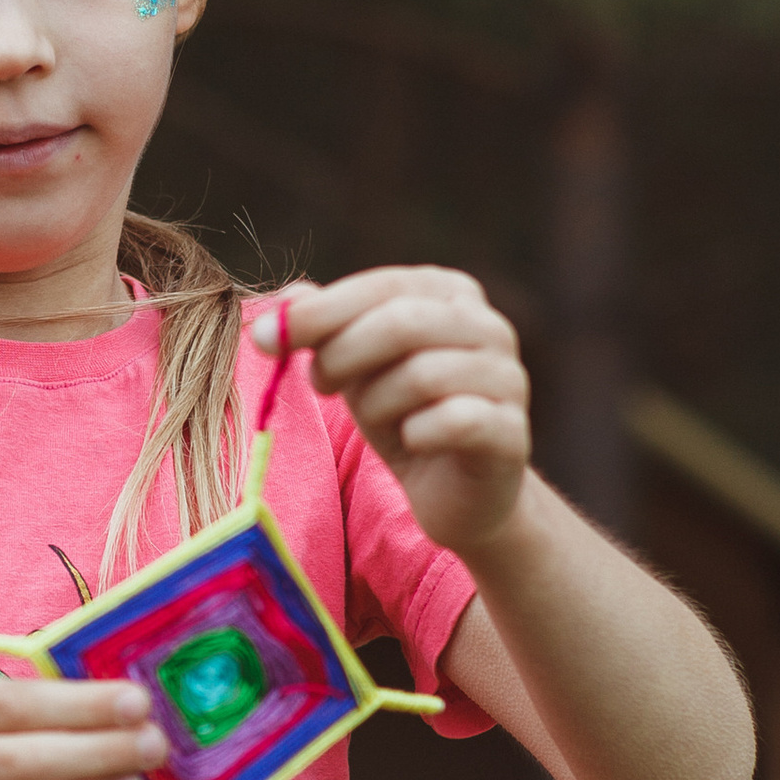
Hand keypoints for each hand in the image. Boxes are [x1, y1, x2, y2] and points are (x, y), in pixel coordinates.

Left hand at [265, 266, 531, 555]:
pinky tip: (411, 441)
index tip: (266, 340)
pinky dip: (418, 433)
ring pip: (424, 375)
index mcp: (451, 294)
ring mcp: (508, 379)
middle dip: (343, 354)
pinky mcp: (513, 433)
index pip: (381, 286)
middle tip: (320, 383)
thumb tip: (281, 302)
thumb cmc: (401, 415)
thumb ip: (321, 328)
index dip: (320, 312)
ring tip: (373, 418)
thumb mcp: (353, 366)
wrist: (457, 494)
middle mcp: (489, 327)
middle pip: (403, 323)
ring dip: (377, 403)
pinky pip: (455, 421)